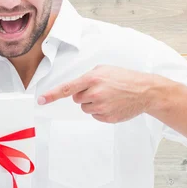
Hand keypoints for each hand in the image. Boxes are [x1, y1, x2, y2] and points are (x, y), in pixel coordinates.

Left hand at [38, 65, 164, 122]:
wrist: (145, 91)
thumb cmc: (125, 78)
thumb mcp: (104, 69)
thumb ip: (88, 77)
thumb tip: (77, 87)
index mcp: (92, 79)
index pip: (67, 89)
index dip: (52, 95)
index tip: (41, 100)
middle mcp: (95, 94)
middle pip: (77, 99)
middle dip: (84, 95)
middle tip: (100, 90)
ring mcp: (101, 107)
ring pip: (85, 108)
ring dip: (93, 103)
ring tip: (109, 97)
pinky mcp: (107, 118)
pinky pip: (95, 116)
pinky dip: (101, 111)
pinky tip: (113, 104)